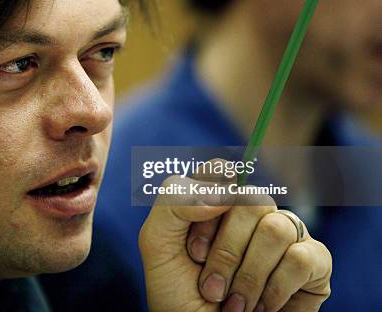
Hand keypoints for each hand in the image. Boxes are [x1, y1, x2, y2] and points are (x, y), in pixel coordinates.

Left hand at [139, 169, 331, 310]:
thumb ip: (174, 201)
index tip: (192, 248)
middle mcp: (251, 213)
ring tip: (234, 303)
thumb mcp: (157, 243)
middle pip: (250, 199)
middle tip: (209, 286)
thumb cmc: (178, 294)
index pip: (220, 171)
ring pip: (276, 227)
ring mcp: (284, 235)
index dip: (207, 204)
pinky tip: (263, 306)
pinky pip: (302, 256)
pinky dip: (275, 288)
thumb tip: (222, 190)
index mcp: (215, 202)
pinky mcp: (313, 262)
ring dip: (248, 275)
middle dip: (225, 251)